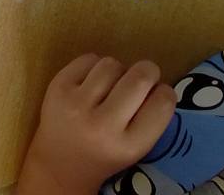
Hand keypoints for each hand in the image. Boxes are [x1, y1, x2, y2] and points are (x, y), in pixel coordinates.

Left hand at [18, 55, 174, 193]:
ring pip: (112, 64)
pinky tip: (92, 82)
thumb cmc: (104, 154)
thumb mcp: (135, 148)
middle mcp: (103, 125)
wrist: (59, 164)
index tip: (159, 93)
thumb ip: (150, 118)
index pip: (162, 104)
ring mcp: (77, 104)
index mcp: (129, 146)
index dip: (165, 92)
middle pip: (139, 78)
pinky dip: (96, 66)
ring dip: (119, 70)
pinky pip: (88, 59)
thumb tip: (157, 80)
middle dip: (148, 71)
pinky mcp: (58, 87)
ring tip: (112, 85)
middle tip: (143, 77)